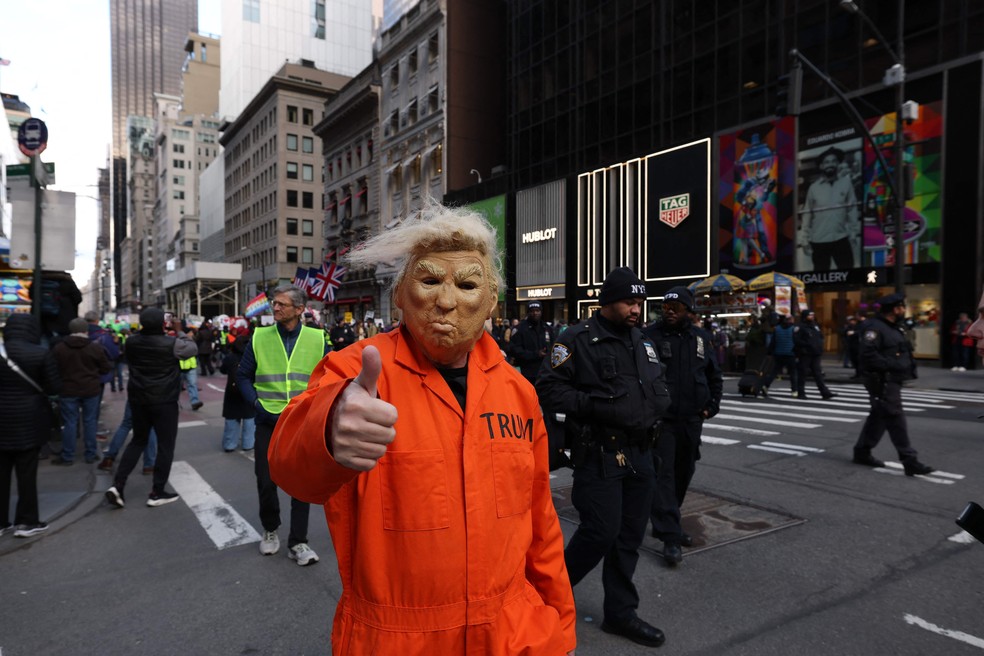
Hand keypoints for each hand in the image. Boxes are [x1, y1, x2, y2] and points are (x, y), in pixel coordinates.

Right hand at [330, 346, 397, 470]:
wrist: (324, 424)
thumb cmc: (350, 402)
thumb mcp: (359, 385)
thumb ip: (370, 368)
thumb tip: (372, 348)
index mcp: (357, 405)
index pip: (393, 416)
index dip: (386, 413)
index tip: (374, 410)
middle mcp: (350, 425)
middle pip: (390, 434)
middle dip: (383, 429)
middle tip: (369, 423)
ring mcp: (346, 444)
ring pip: (381, 450)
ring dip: (376, 443)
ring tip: (364, 434)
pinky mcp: (345, 460)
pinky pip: (371, 463)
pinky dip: (367, 456)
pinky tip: (358, 446)